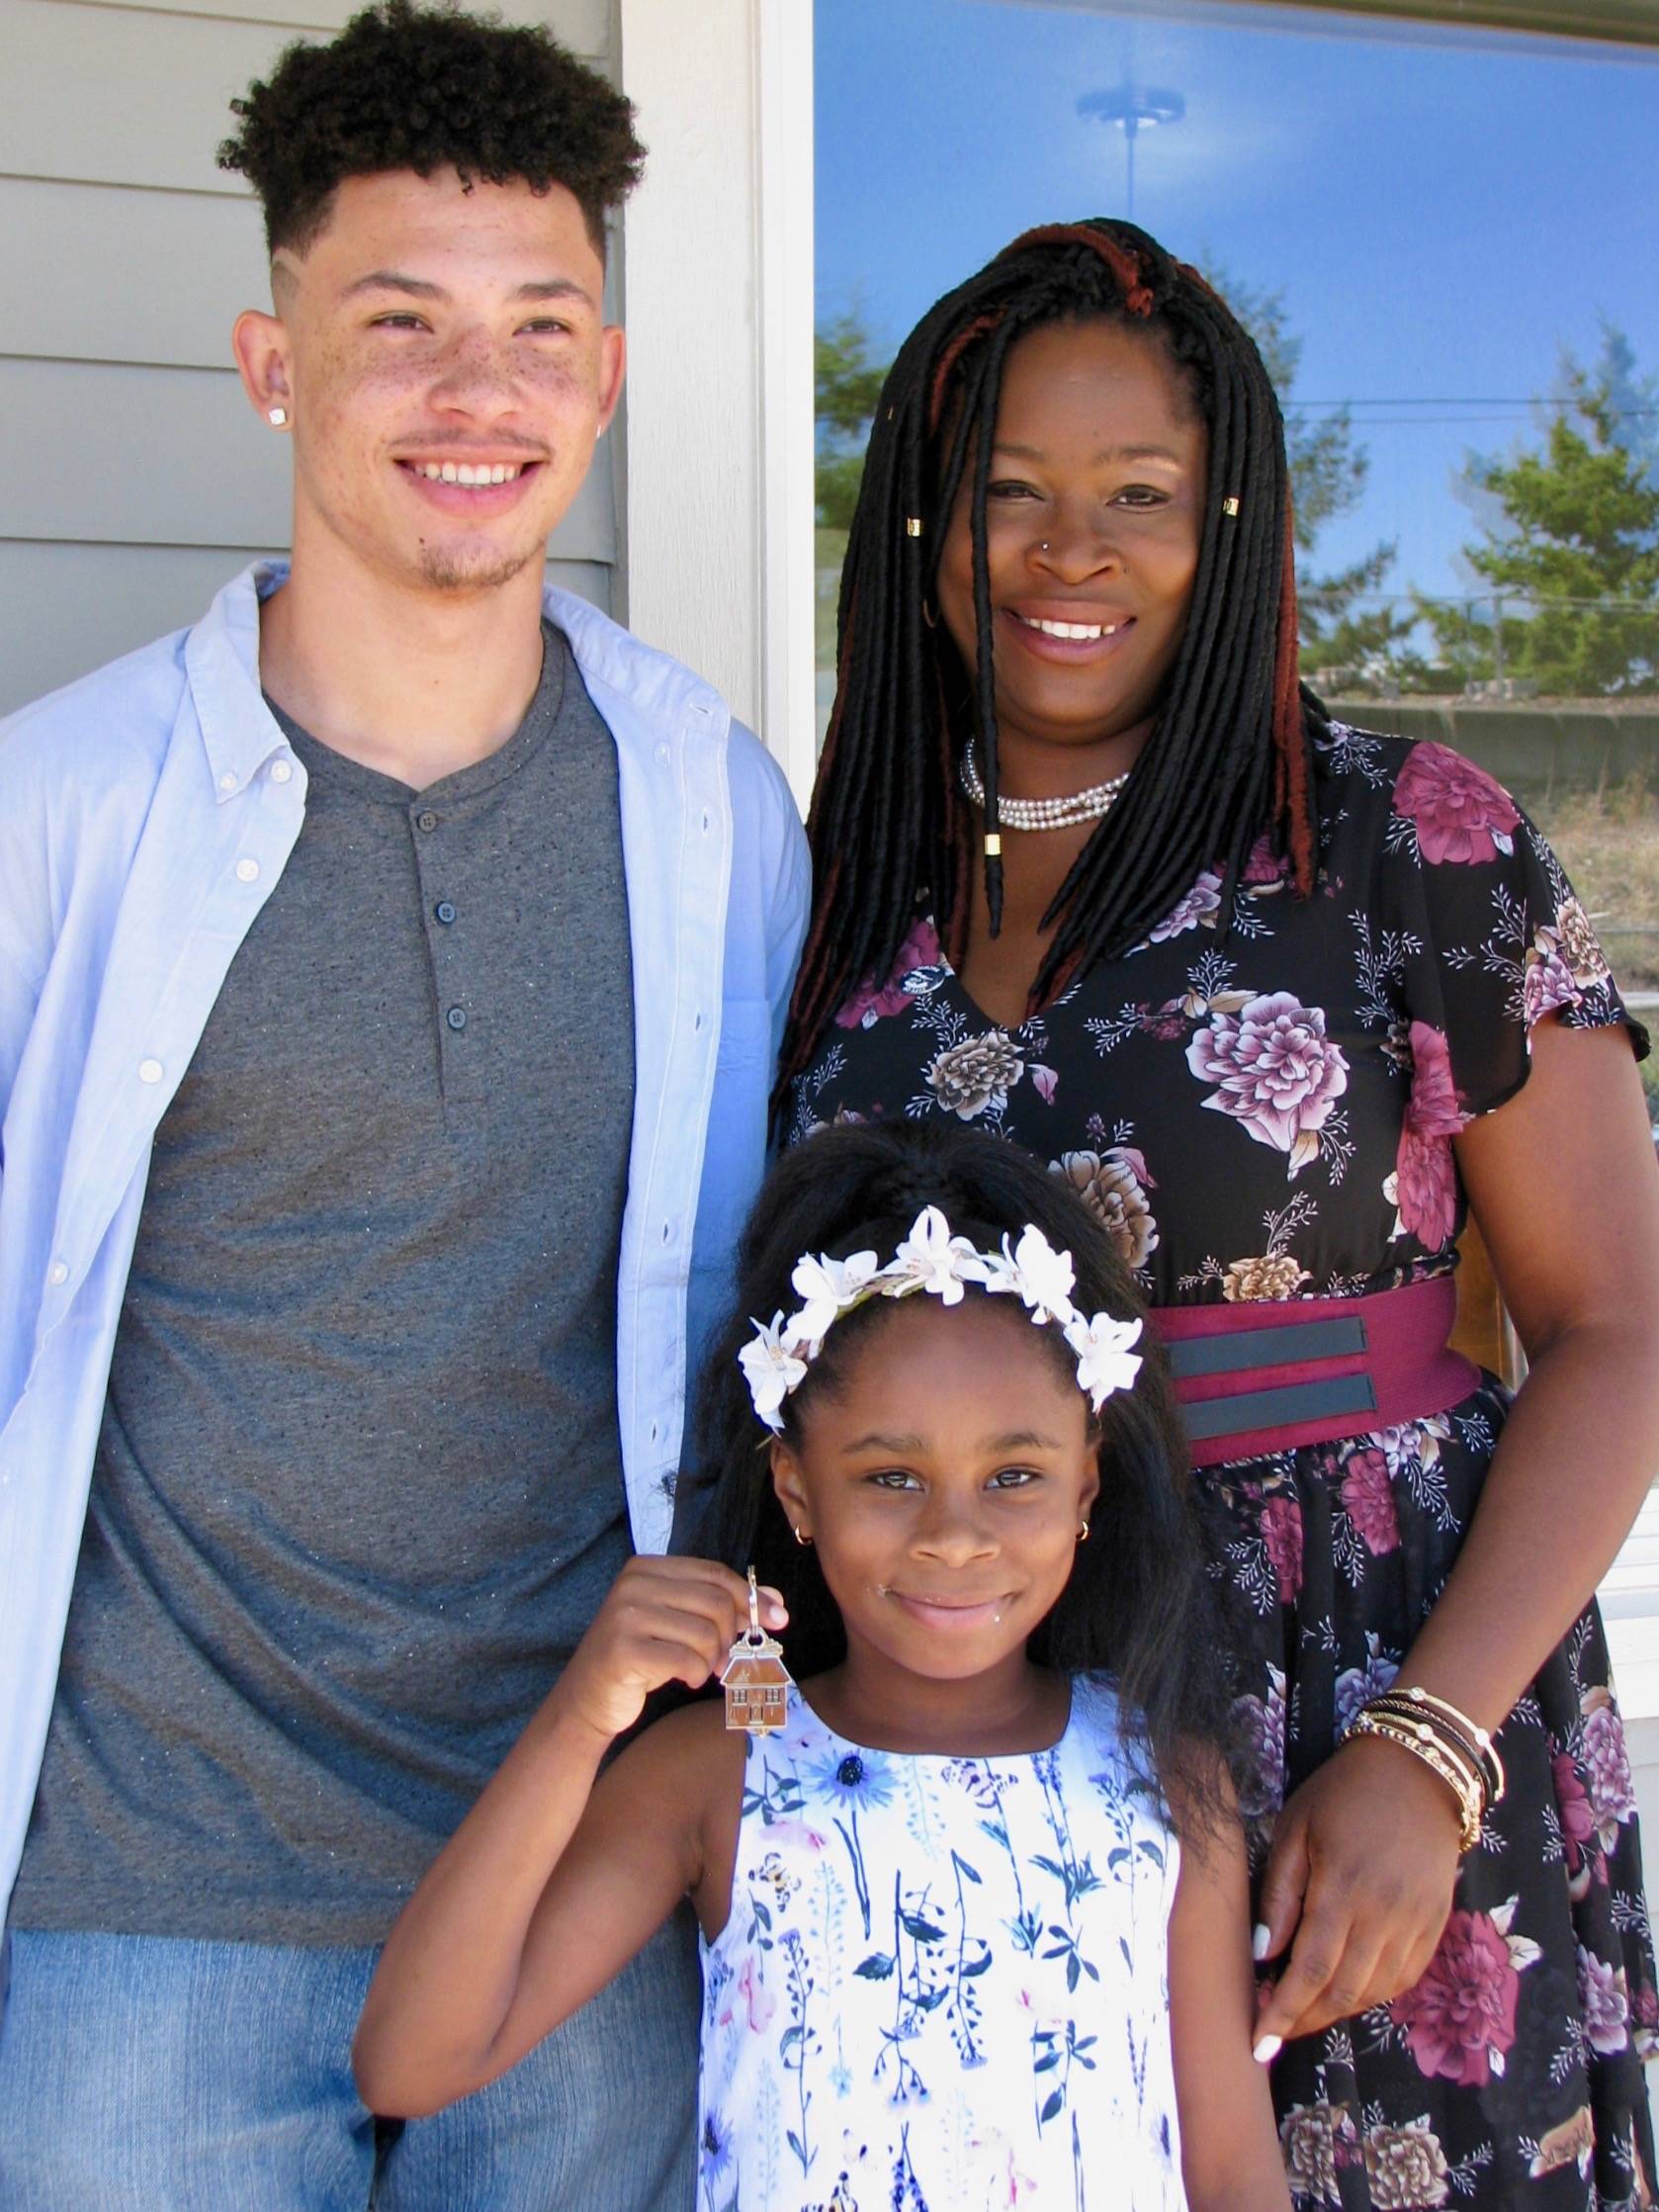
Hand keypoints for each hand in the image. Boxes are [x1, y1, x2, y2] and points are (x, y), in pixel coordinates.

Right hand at [552, 1557, 786, 1743]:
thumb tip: (777, 1602)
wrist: (586, 1700)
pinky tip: (684, 1678)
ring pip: (705, 1633)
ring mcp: (624, 1614)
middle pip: (715, 1602)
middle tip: (723, 1659)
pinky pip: (687, 1660)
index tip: (778, 1619)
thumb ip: (724, 1607)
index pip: (714, 1574)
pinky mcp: (623, 1649)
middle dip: (730, 1636)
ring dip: (712, 1660)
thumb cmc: (640, 1659)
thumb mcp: (681, 1625)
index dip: (751, 1597)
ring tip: (698, 1669)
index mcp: (646, 1567)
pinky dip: (695, 1674)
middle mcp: (633, 1583)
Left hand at [1252, 1732, 1461, 2050]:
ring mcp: (1415, 1923)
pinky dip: (1372, 1995)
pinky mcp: (1435, 1924)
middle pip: (1342, 1991)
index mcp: (1343, 1889)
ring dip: (1336, 2012)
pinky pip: (1404, 1979)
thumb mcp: (1295, 1827)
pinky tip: (1348, 1992)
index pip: (1309, 1970)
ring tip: (1304, 2013)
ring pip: (1373, 1992)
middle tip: (1275, 2032)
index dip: (1283, 2011)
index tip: (1259, 2042)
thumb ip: (1279, 1893)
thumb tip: (1263, 1954)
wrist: (1418, 1771)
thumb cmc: (1342, 1793)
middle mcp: (1384, 1915)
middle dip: (1305, 2020)